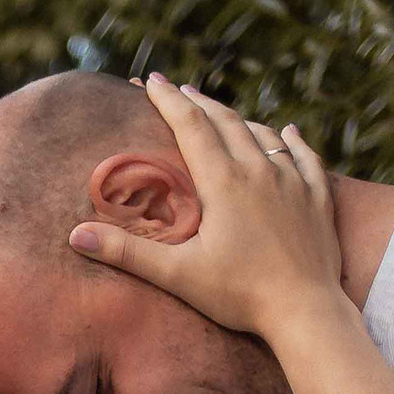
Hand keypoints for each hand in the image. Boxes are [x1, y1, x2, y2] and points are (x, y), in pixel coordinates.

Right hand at [71, 77, 345, 354]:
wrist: (307, 312)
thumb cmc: (240, 295)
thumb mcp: (177, 275)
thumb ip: (126, 252)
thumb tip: (75, 235)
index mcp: (224, 181)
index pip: (191, 126)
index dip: (169, 101)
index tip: (152, 81)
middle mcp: (260, 171)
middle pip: (227, 122)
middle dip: (199, 103)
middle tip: (180, 91)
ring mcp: (294, 183)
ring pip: (264, 136)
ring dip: (239, 119)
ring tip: (222, 113)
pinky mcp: (318, 200)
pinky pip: (305, 158)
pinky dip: (292, 142)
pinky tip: (288, 133)